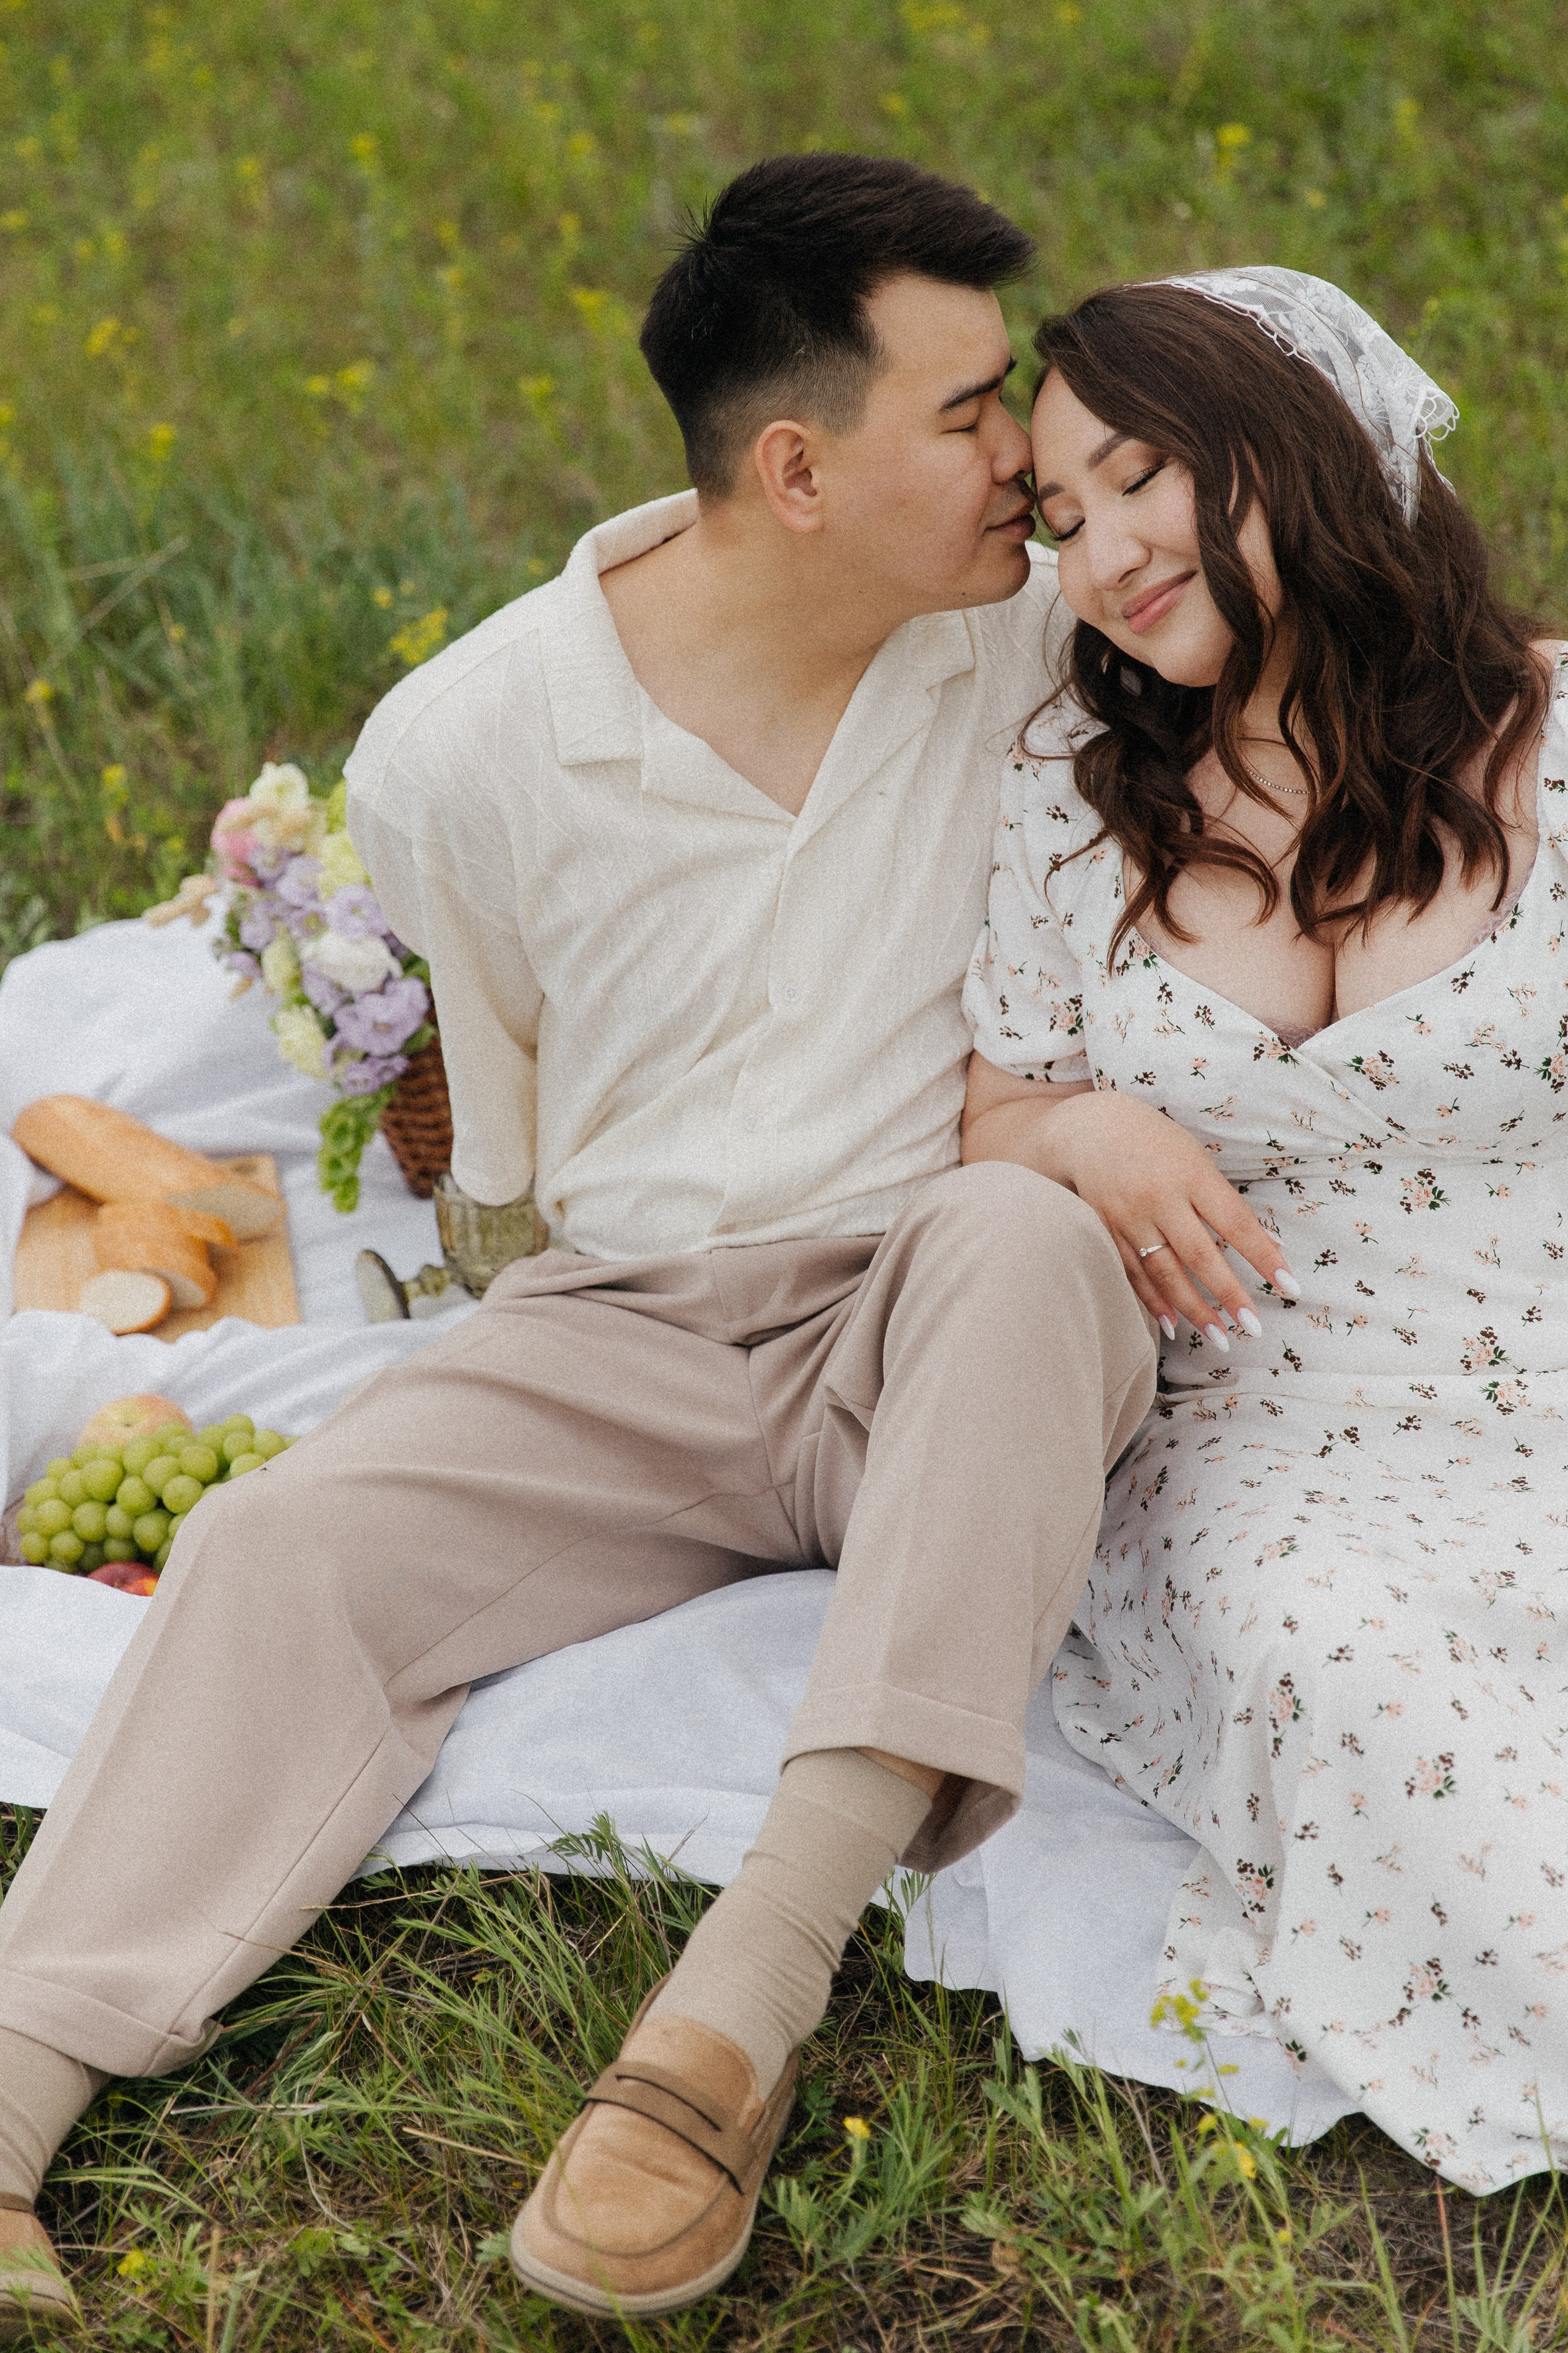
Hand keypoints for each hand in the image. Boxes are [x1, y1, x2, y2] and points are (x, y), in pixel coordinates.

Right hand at [1028, 1090, 1300, 1347]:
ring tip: (1219, 1338)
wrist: (1087, 1128)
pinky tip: (1173, 1326)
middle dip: (1229, 1294)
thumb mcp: (1196, 1159)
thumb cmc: (1155, 1143)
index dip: (1264, 1257)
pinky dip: (1153, 1302)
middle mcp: (1159, 1197)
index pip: (1236, 1222)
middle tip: (1253, 1328)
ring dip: (1193, 1309)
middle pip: (1199, 1255)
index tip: (1290, 1287)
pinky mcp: (1105, 1230)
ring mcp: (1129, 1216)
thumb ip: (1228, 1203)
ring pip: (1164, 1272)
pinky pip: (1133, 1273)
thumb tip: (1271, 1245)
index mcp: (1191, 1173)